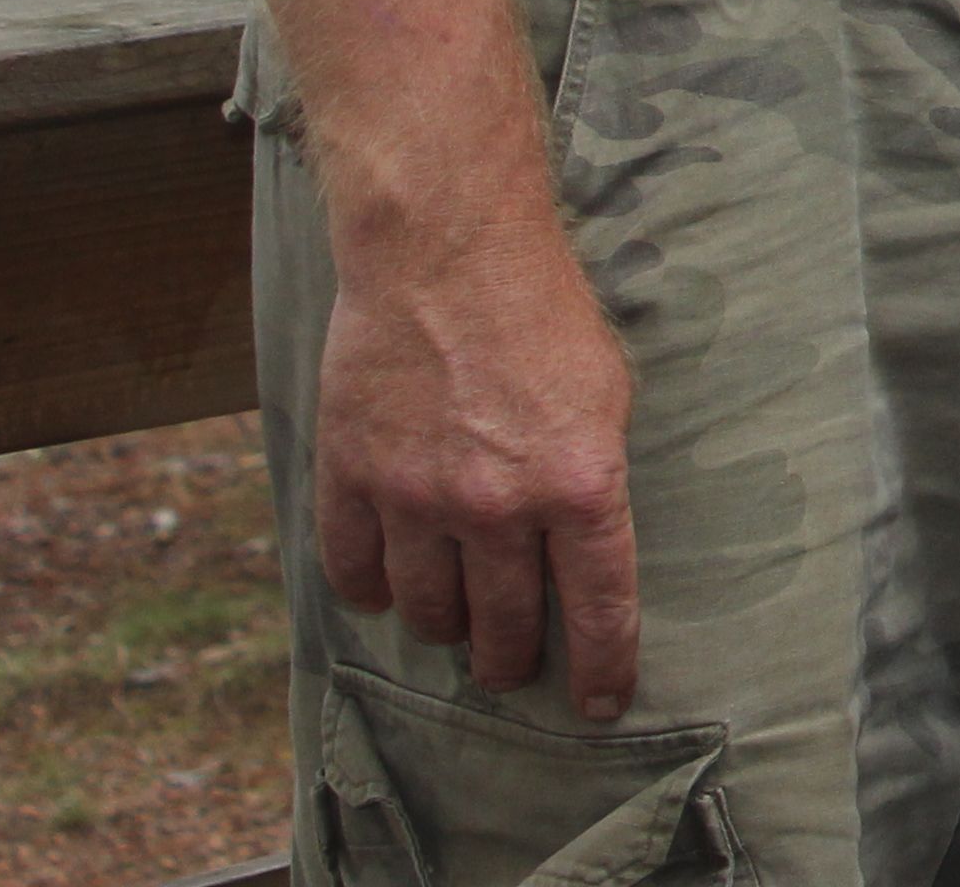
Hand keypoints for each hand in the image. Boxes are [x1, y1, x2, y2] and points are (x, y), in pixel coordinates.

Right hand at [310, 209, 641, 715]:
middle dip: (514, 660)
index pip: (600, 607)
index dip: (603, 666)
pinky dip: (372, 592)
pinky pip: (355, 572)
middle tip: (513, 667)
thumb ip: (589, 477)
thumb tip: (577, 547)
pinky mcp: (353, 479)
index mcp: (581, 484)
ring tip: (456, 625)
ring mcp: (419, 498)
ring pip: (429, 611)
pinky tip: (388, 588)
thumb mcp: (606, 396)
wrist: (448, 255)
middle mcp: (500, 506)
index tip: (601, 704)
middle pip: (506, 626)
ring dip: (446, 628)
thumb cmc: (543, 315)